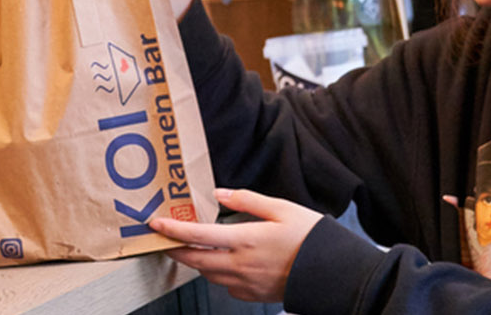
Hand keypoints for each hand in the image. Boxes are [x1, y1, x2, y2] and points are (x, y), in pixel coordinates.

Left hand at [148, 188, 322, 302]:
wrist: (334, 274)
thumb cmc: (311, 238)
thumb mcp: (282, 208)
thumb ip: (246, 200)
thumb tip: (218, 194)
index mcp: (245, 240)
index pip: (197, 236)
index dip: (173, 230)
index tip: (156, 224)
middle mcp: (240, 265)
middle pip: (194, 260)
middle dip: (175, 249)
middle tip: (163, 239)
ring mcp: (245, 284)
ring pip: (208, 274)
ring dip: (196, 261)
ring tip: (191, 247)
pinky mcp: (252, 295)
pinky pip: (226, 286)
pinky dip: (218, 274)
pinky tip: (225, 263)